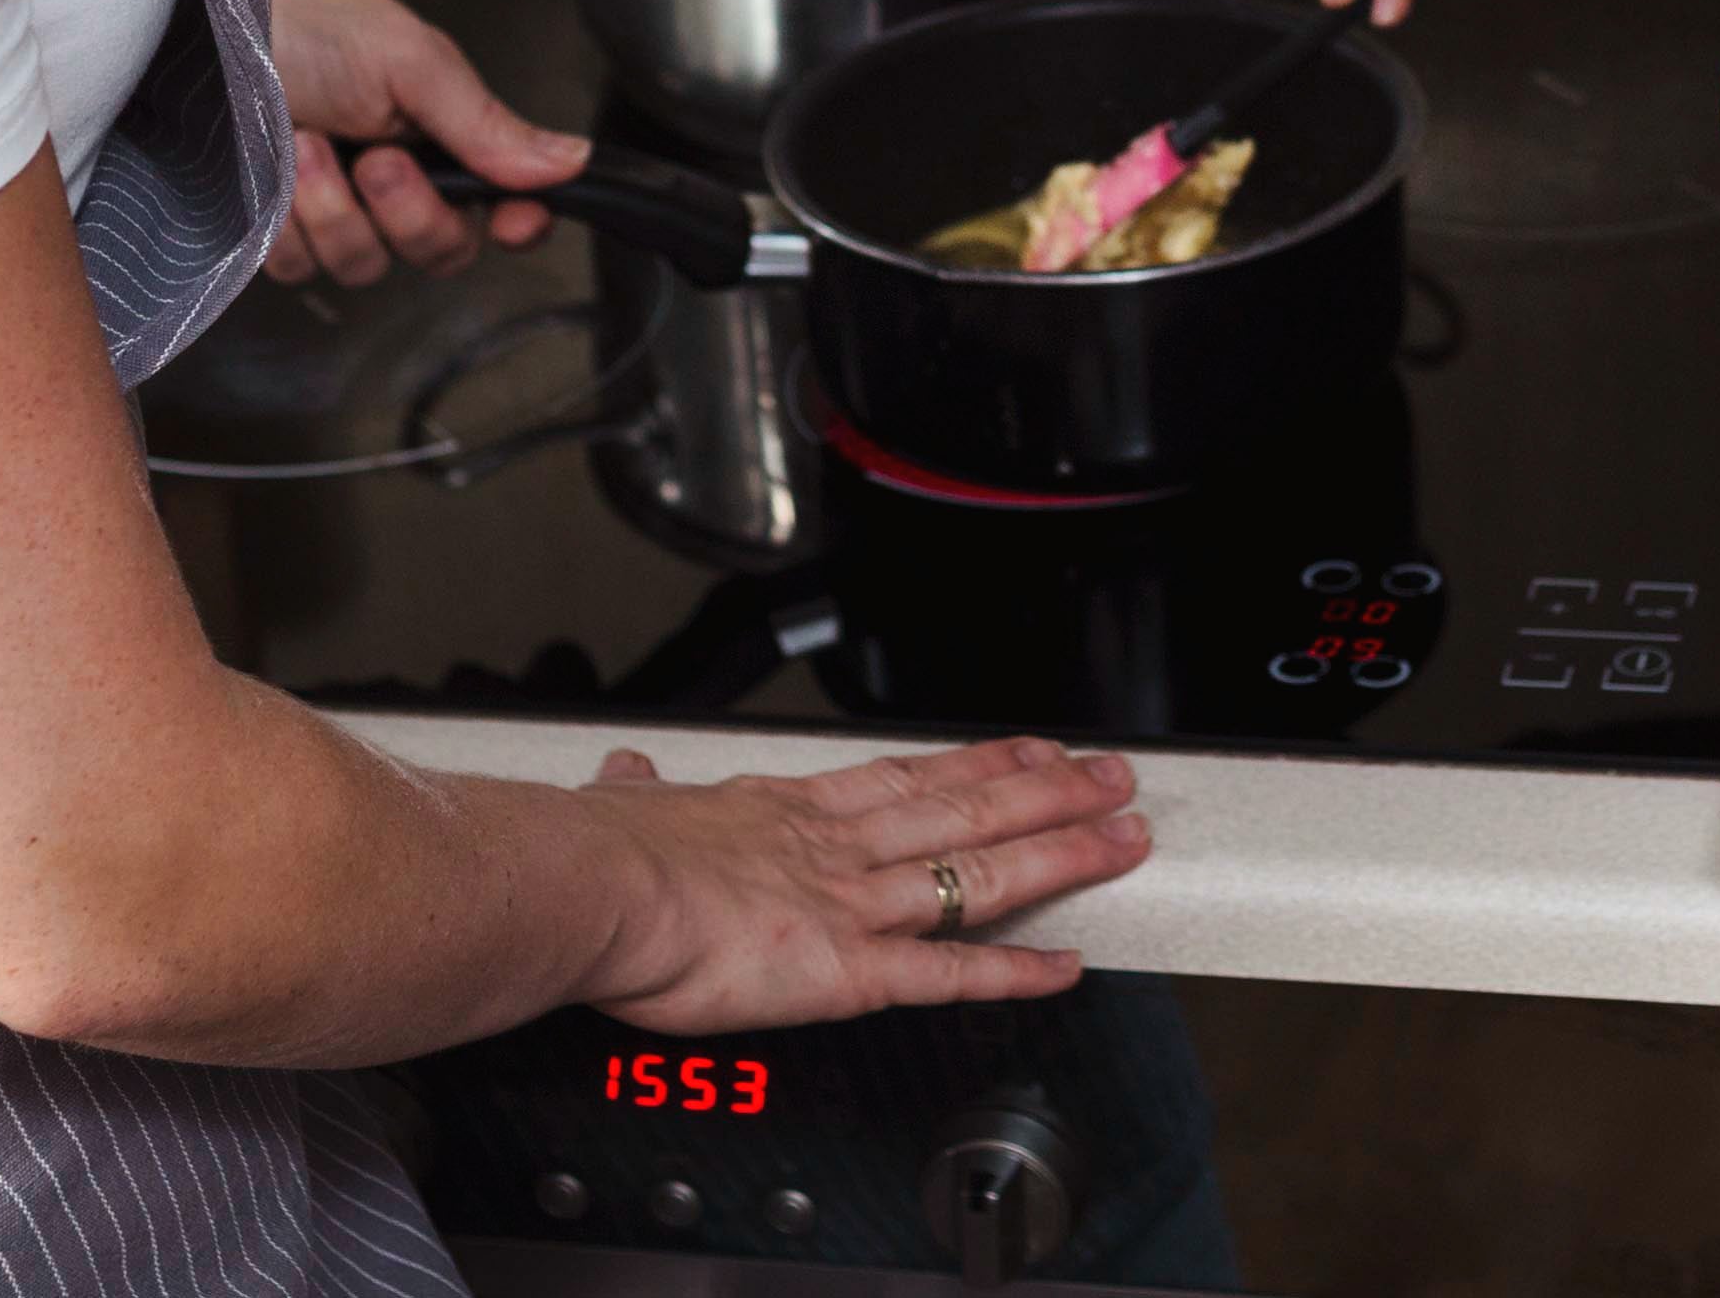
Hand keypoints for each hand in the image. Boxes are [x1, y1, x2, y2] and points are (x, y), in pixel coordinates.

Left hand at [263, 0, 585, 286]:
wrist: (202, 38)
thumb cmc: (307, 28)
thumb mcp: (410, 61)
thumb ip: (486, 123)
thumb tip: (572, 161)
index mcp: (443, 136)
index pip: (506, 203)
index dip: (520, 224)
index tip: (514, 221)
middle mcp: (397, 182)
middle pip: (441, 250)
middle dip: (409, 211)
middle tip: (378, 161)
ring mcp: (337, 213)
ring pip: (366, 266)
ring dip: (334, 209)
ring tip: (304, 145)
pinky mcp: (279, 236)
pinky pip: (300, 269)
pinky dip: (286, 223)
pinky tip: (271, 172)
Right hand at [574, 735, 1153, 1031]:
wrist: (595, 886)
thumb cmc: (598, 854)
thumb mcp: (624, 804)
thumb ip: (638, 794)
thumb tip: (623, 774)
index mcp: (782, 811)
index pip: (902, 780)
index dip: (972, 763)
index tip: (1021, 746)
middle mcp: (835, 847)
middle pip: (967, 809)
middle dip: (1047, 789)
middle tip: (1112, 772)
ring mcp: (852, 903)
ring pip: (980, 872)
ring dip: (1060, 852)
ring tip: (1124, 837)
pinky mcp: (849, 969)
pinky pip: (950, 973)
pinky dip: (1013, 970)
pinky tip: (1066, 965)